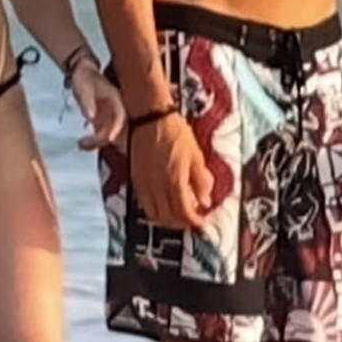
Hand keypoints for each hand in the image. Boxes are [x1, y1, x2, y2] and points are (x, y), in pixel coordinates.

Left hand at [70, 62, 124, 150]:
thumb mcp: (83, 87)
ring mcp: (108, 115)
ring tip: (81, 144)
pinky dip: (93, 140)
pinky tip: (82, 144)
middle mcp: (114, 109)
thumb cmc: (84, 78)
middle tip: (84, 143)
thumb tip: (91, 117)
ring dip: (97, 142)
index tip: (109, 139)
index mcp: (115, 99)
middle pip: (115, 128)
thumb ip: (87, 101)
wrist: (82, 72)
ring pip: (108, 133)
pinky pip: (101, 134)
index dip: (117, 128)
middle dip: (102, 139)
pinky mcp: (102, 120)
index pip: (120, 116)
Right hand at [130, 113, 212, 228]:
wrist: (150, 117)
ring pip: (153, 214)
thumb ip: (201, 181)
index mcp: (175, 181)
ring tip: (177, 216)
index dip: (194, 221)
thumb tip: (205, 201)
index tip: (201, 221)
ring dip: (166, 220)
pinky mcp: (135, 179)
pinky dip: (154, 211)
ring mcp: (144, 184)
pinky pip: (144, 204)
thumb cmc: (175, 132)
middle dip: (180, 224)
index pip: (184, 212)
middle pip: (167, 218)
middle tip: (190, 221)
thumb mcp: (196, 155)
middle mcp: (157, 187)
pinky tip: (162, 205)